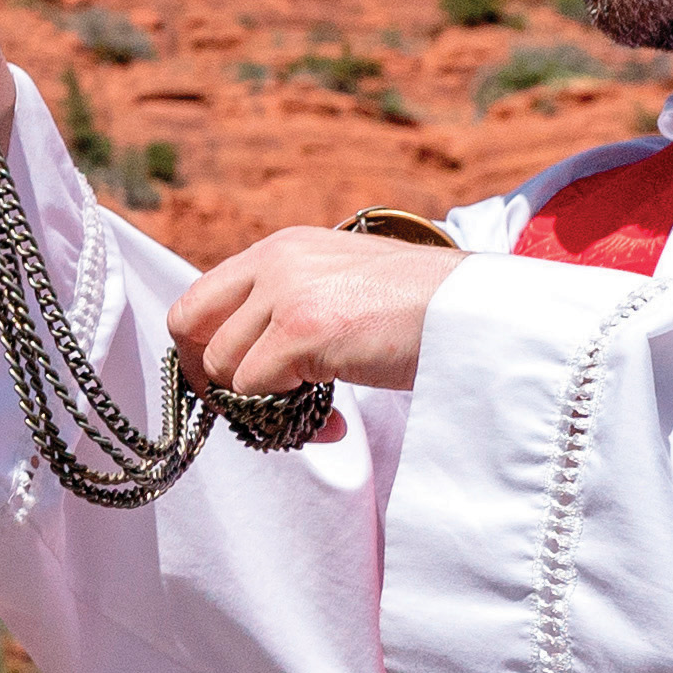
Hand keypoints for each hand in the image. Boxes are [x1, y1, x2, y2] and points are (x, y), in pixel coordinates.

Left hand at [166, 227, 460, 398]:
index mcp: (282, 248)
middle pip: (188, 328)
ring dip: (260, 405)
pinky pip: (254, 391)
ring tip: (317, 415)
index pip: (200, 298)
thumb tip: (245, 367)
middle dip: (210, 378)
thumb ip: (292, 309)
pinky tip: (334, 423)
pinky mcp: (301, 330)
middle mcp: (275, 261)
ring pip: (222, 367)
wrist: (484, 314)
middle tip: (255, 407)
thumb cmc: (427, 314)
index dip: (207, 350)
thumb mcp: (345, 291)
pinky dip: (287, 420)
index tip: (242, 384)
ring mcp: (285, 293)